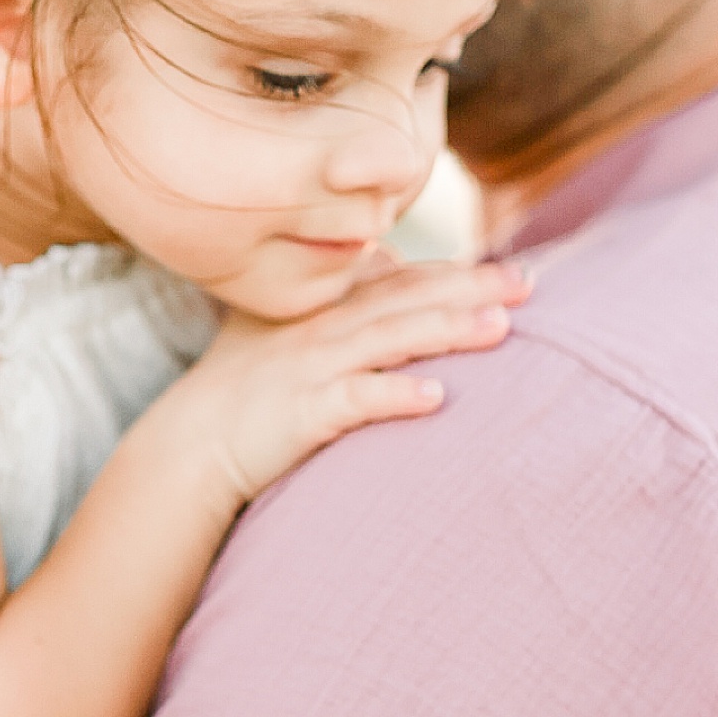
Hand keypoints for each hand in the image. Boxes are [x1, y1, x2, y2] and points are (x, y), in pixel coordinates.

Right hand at [172, 253, 530, 504]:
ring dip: (447, 330)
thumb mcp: (287, 334)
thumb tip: (386, 269)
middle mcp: (321, 328)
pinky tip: (436, 398)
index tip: (511, 270)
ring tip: (501, 329)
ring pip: (389, 339)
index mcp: (323, 308)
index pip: (400, 278)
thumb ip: (338, 304)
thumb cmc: (243, 393)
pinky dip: (395, 396)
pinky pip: (355, 399)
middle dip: (470, 287)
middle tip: (528, 283)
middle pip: (406, 298)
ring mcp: (311, 367)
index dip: (457, 271)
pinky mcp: (302, 412)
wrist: (189, 446)